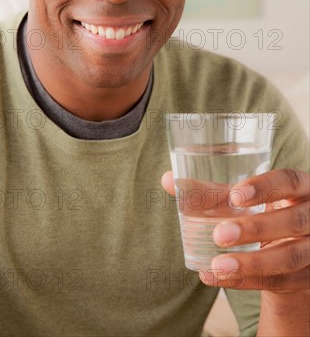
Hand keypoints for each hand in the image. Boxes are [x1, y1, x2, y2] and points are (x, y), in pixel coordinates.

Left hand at [161, 168, 309, 291]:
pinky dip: (246, 281)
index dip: (265, 188)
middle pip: (294, 221)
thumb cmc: (264, 210)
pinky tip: (216, 277)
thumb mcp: (246, 199)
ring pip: (290, 257)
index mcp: (300, 186)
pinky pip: (280, 282)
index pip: (289, 180)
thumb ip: (212, 191)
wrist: (293, 246)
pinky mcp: (308, 278)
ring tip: (218, 264)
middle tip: (219, 234)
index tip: (234, 196)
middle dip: (256, 228)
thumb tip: (168, 180)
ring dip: (252, 263)